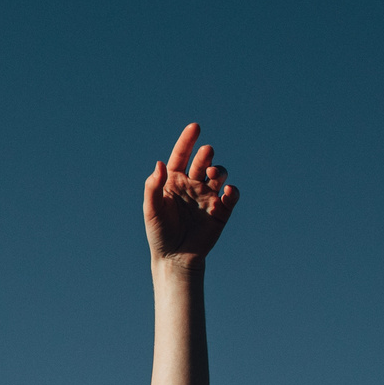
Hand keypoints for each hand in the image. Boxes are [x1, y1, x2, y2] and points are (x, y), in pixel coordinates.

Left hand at [144, 123, 238, 261]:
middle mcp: (192, 185)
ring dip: (219, 169)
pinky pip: (230, 196)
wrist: (175, 257)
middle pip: (202, 162)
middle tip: (207, 153)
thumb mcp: (151, 209)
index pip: (181, 155)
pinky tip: (227, 191)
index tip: (195, 126)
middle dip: (205, 155)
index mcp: (173, 181)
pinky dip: (232, 190)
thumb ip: (153, 186)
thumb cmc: (159, 232)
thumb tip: (160, 163)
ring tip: (213, 174)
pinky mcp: (221, 211)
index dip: (187, 140)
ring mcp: (207, 196)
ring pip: (219, 174)